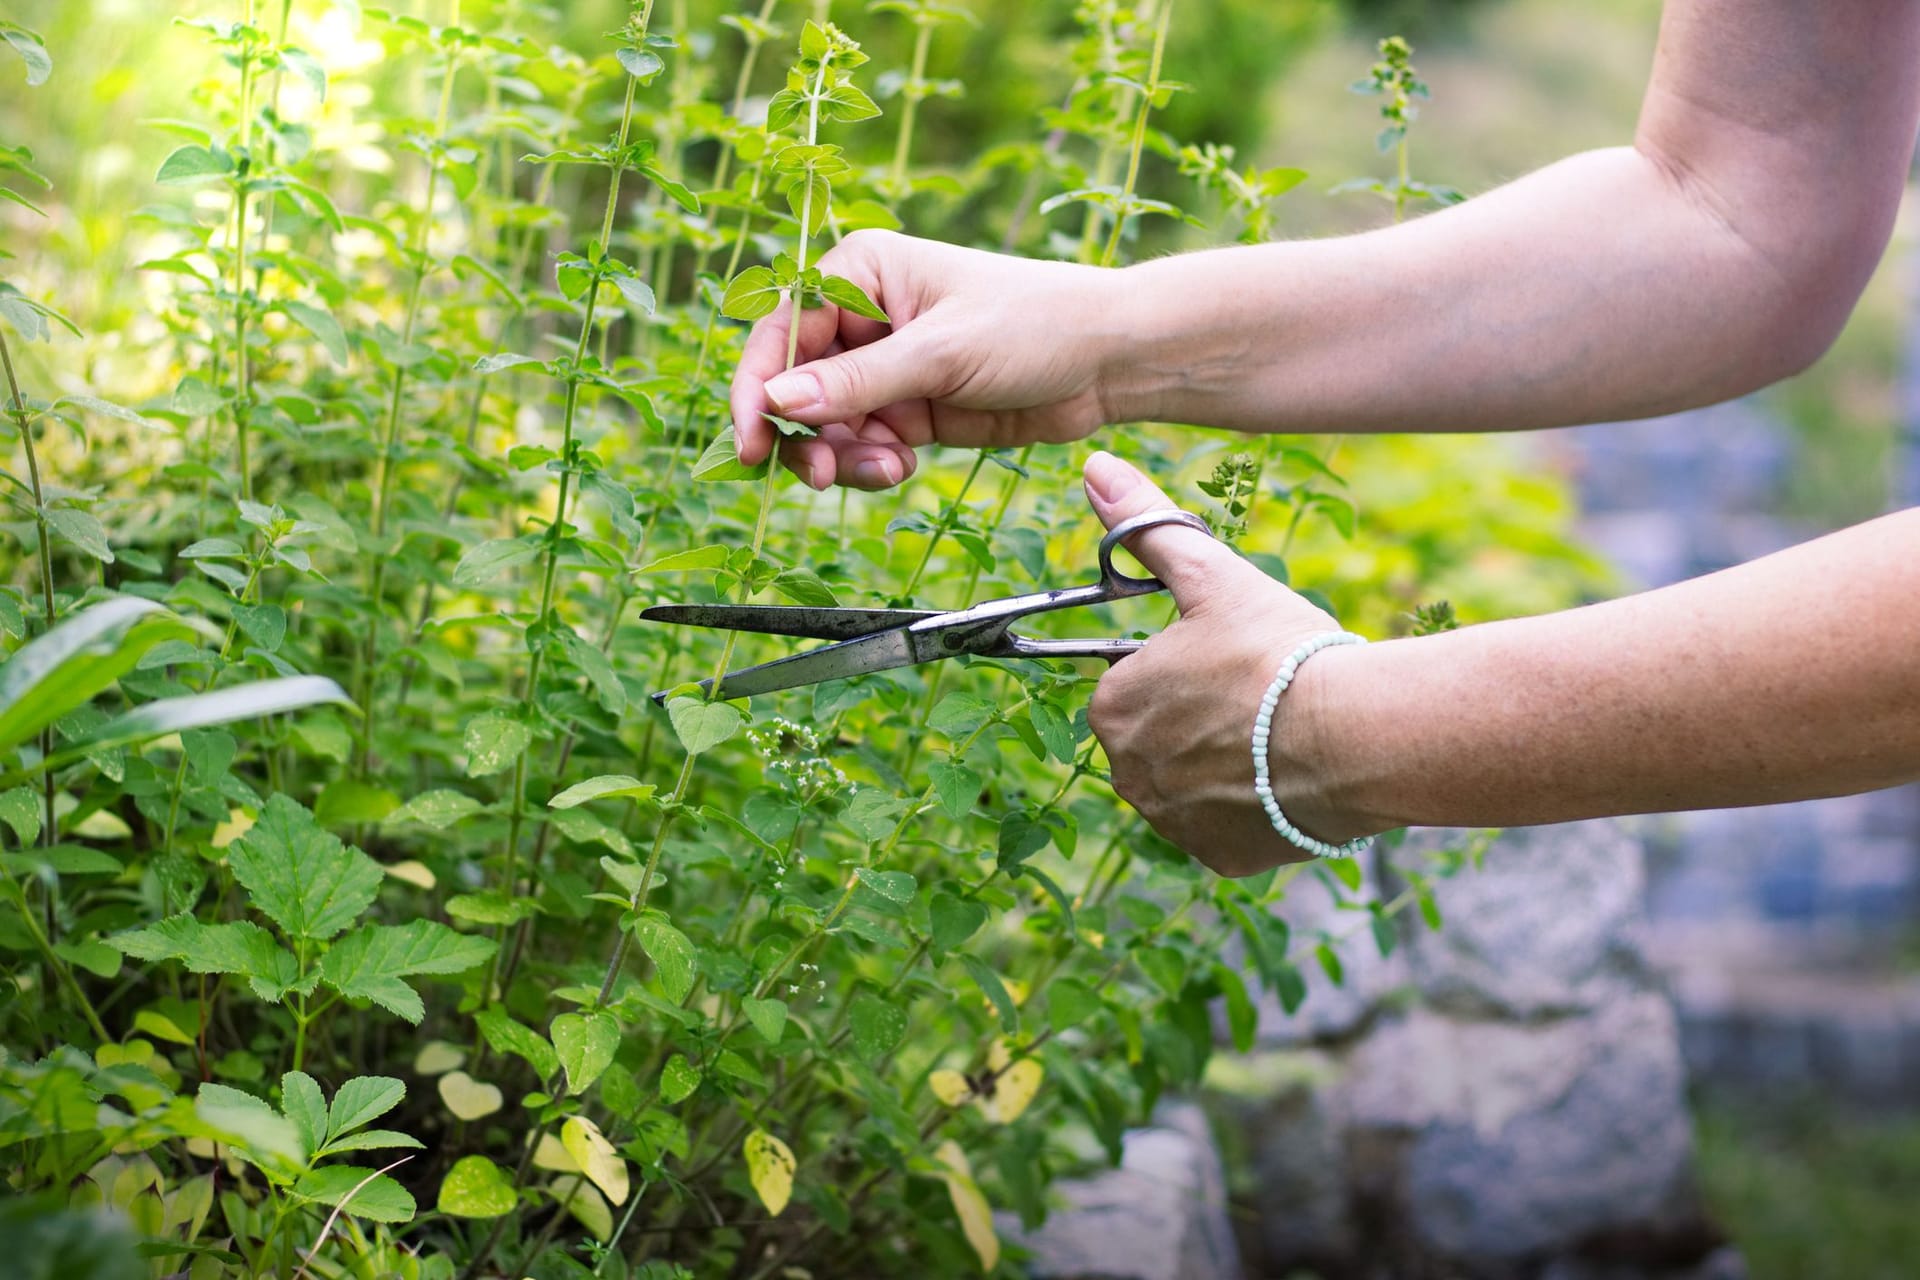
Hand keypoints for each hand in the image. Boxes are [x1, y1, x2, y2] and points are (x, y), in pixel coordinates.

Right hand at [729, 230, 1124, 489]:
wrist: (1106, 363)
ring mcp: (884, 368)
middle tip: (821, 474)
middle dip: (804, 433)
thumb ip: (856, 382)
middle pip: (793, 385)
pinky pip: (862, 446)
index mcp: (861, 271)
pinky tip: (905, 466)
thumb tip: (775, 400)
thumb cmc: (1031, 325)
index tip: (752, 441)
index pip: (781, 330)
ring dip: (842, 456)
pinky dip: (871, 465)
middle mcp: (863, 317)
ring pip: (825, 425)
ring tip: (887, 469)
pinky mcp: (908, 410)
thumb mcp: (940, 353)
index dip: (757, 387)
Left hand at [1082, 451, 1374, 876]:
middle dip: (1201, 718)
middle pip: (1160, 736)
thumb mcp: (1211, 576)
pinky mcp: (1218, 857)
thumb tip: (1095, 469)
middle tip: (1260, 697)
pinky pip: (1226, 827)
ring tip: (1278, 735)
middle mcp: (1126, 774)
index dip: (1184, 668)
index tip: (1230, 661)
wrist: (1354, 737)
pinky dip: (1252, 807)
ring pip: (1191, 782)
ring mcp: (1171, 823)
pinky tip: (1288, 780)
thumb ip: (1149, 526)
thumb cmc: (1279, 652)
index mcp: (1111, 707)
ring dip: (1224, 762)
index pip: (1135, 682)